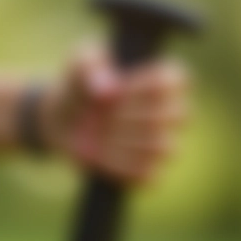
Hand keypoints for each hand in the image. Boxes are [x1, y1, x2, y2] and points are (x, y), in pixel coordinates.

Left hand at [41, 45, 189, 184]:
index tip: (122, 88)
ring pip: (166, 147)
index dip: (152, 85)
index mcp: (153, 80)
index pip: (176, 80)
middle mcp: (161, 112)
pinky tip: (101, 156)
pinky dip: (124, 166)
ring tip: (105, 135)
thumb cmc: (77, 84)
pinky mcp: (140, 169)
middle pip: (179, 115)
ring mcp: (154, 142)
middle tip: (111, 114)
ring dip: (133, 142)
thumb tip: (107, 92)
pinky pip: (148, 174)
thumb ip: (89, 66)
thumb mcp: (77, 66)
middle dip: (142, 115)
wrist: (61, 119)